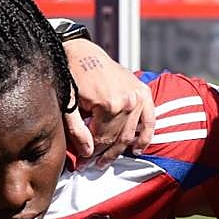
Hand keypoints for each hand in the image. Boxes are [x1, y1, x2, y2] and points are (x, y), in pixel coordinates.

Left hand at [63, 39, 154, 168]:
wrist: (84, 52)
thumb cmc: (73, 76)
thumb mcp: (69, 103)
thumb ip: (77, 130)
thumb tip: (87, 152)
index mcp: (109, 104)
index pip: (102, 139)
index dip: (91, 154)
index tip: (82, 164)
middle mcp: (128, 102)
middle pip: (117, 138)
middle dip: (104, 154)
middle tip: (93, 166)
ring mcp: (138, 98)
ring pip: (131, 134)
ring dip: (121, 150)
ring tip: (108, 161)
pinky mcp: (144, 93)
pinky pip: (150, 121)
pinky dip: (146, 137)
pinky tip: (138, 150)